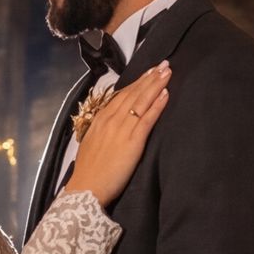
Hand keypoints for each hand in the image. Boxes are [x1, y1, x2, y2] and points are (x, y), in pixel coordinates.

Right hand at [60, 60, 169, 206]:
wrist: (86, 189)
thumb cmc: (89, 171)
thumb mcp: (91, 142)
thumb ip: (102, 130)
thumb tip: (112, 123)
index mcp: (100, 119)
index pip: (121, 95)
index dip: (137, 82)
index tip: (148, 72)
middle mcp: (111, 119)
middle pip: (133, 93)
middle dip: (149, 78)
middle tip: (163, 64)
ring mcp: (122, 129)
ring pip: (141, 101)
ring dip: (155, 85)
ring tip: (167, 72)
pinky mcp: (133, 141)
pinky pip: (147, 118)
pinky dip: (157, 105)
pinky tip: (166, 94)